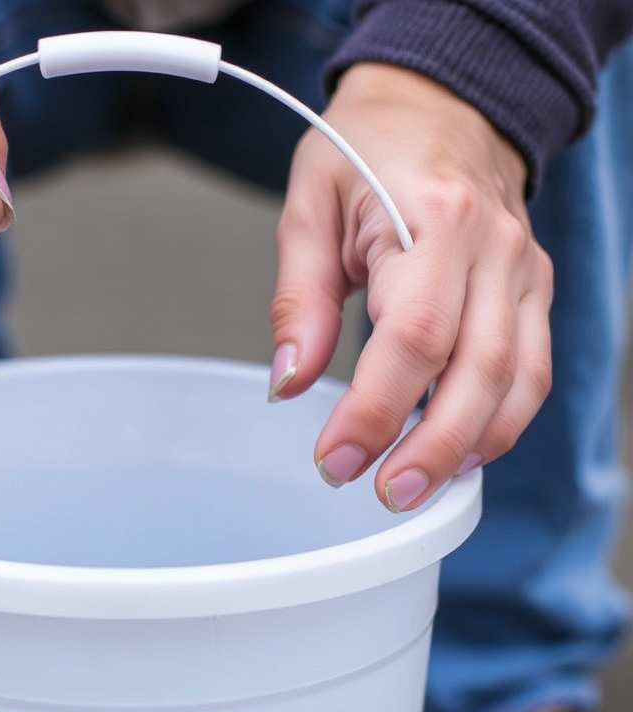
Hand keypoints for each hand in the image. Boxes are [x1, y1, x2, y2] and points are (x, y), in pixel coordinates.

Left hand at [269, 64, 552, 510]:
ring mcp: (523, 271)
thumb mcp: (308, 208)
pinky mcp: (534, 292)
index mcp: (431, 218)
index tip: (334, 459)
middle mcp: (491, 248)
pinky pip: (532, 370)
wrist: (442, 105)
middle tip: (383, 494)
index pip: (412, 337)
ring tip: (416, 488)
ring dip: (469, 448)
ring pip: (517, 381)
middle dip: (428, 448)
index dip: (374, 412)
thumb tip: (289, 382)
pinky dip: (499, 422)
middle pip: (476, 372)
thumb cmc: (368, 150)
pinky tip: (460, 453)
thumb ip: (299, 299)